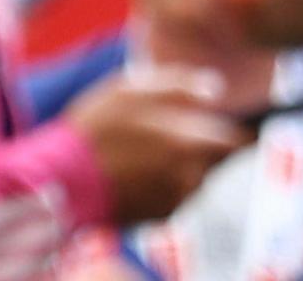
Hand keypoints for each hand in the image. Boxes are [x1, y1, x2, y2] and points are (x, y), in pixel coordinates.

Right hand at [62, 67, 252, 225]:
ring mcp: (178, 200)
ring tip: (144, 151)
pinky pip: (177, 194)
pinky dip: (166, 182)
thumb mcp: (129, 90)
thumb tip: (215, 89)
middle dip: (202, 144)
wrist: (62, 181)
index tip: (236, 122)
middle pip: (217, 159)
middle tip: (168, 131)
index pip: (239, 140)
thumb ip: (179, 86)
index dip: (240, 129)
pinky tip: (136, 171)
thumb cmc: (93, 130)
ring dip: (183, 164)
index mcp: (190, 142)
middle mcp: (192, 176)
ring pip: (196, 176)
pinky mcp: (163, 216)